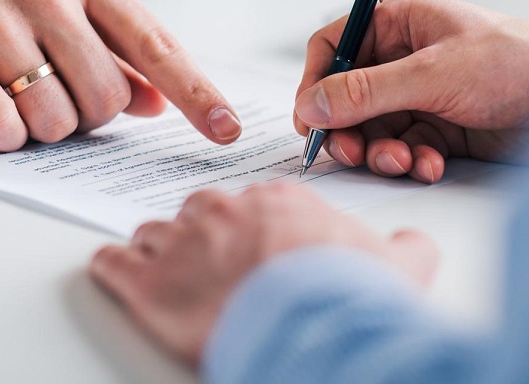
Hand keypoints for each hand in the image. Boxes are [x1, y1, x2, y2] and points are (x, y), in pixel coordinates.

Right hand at [0, 0, 241, 150]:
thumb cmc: (3, 3)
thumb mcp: (69, 15)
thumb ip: (119, 58)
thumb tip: (160, 102)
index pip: (157, 46)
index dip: (197, 94)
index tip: (227, 130)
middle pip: (107, 97)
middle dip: (89, 116)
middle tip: (57, 95)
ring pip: (56, 116)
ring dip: (44, 127)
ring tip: (19, 95)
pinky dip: (4, 133)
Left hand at [90, 183, 436, 365]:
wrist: (309, 327)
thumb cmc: (346, 293)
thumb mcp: (399, 265)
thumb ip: (406, 247)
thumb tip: (414, 242)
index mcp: (275, 202)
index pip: (250, 202)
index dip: (248, 227)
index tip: (249, 246)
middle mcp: (225, 211)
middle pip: (201, 212)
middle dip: (202, 235)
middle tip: (209, 264)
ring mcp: (183, 242)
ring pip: (157, 233)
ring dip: (158, 249)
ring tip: (166, 271)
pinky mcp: (148, 282)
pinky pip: (116, 262)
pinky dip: (114, 267)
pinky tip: (116, 272)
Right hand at [294, 0, 528, 181]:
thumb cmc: (520, 61)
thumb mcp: (435, 73)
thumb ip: (368, 90)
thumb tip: (313, 103)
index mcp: (400, 24)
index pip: (335, 46)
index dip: (315, 81)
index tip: (309, 117)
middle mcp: (405, 58)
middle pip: (349, 96)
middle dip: (348, 127)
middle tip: (350, 152)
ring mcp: (422, 95)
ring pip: (374, 128)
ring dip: (381, 150)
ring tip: (401, 160)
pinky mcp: (440, 127)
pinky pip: (404, 147)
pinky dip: (411, 160)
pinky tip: (429, 163)